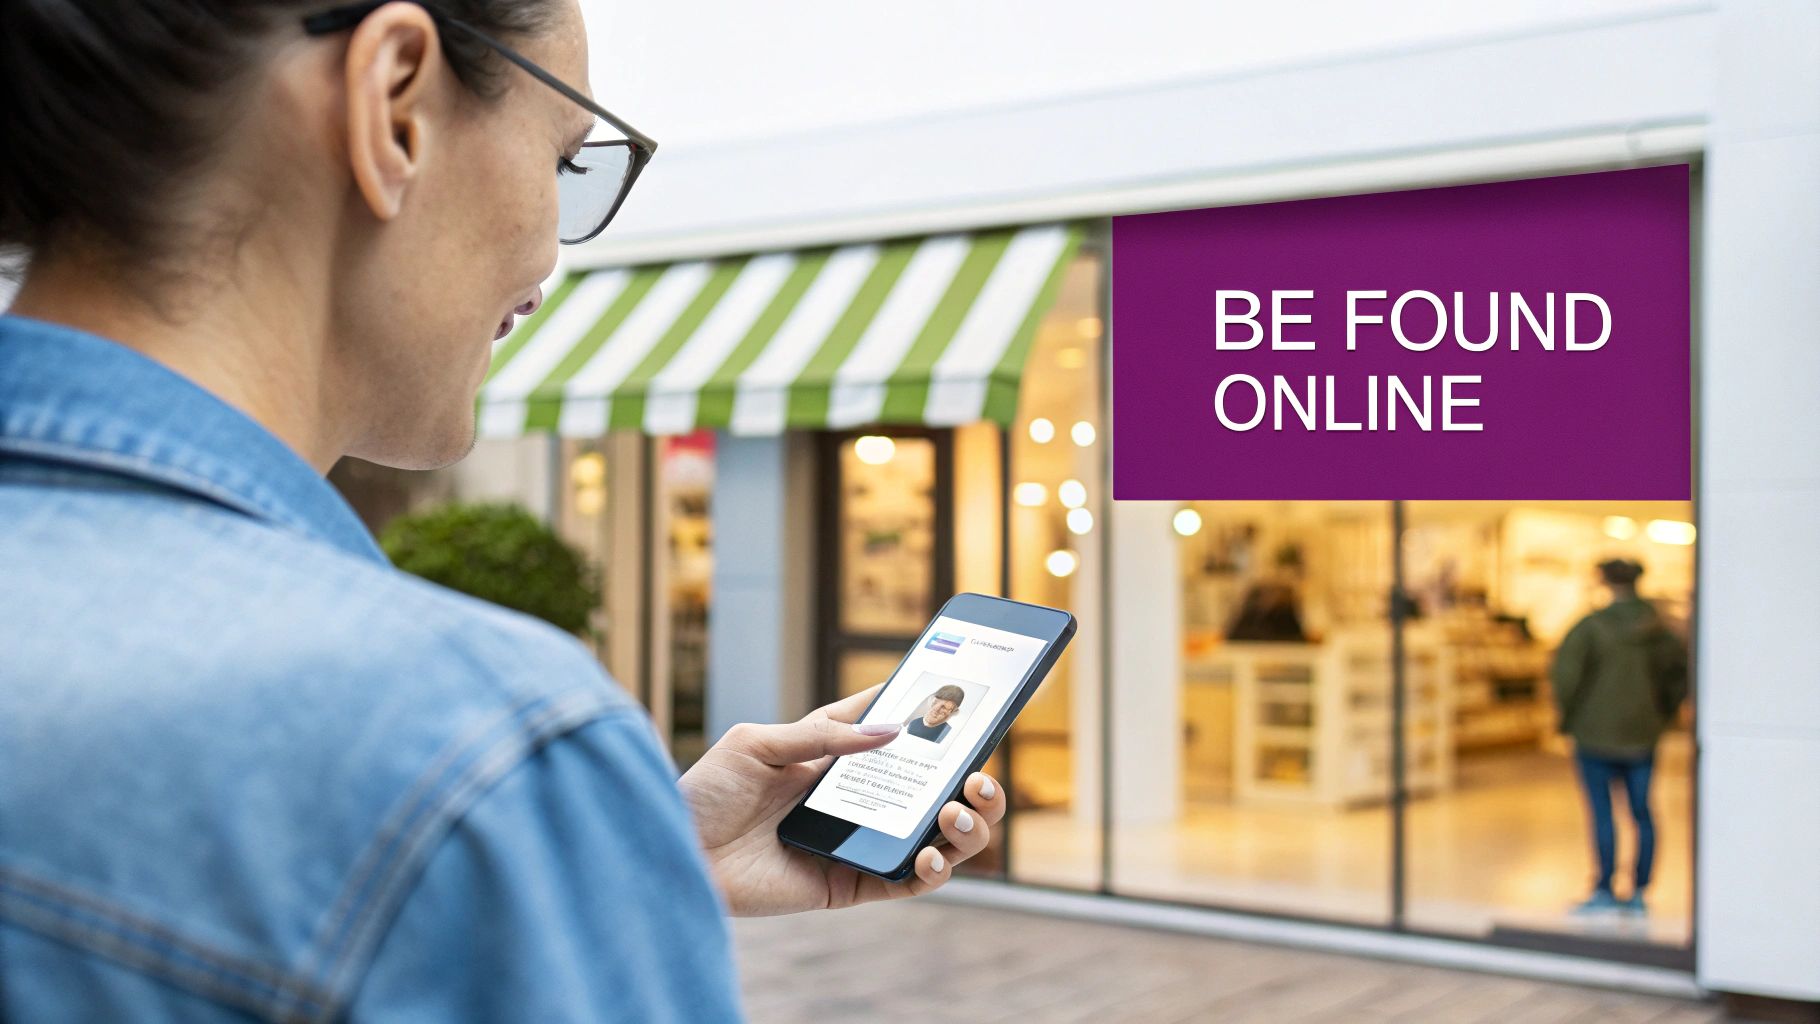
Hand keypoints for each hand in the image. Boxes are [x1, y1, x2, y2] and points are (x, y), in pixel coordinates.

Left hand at [677, 683, 1006, 916]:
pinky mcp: (846, 883)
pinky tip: (929, 852)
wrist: (674, 852)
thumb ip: (823, 736)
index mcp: (828, 756)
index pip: (890, 731)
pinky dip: (929, 870)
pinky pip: (903, 881)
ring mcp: (853, 840)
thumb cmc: (705, 792)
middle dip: (969, 782)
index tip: (962, 700)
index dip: (926, 717)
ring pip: (930, 836)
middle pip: (928, 788)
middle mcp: (849, 797)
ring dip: (962, 826)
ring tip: (957, 811)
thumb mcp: (758, 743)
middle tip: (978, 774)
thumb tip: (892, 730)